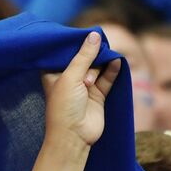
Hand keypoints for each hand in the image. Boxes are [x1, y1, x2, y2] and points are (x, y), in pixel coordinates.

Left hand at [43, 32, 120, 148]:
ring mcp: (85, 86)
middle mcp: (69, 78)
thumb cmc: (64, 107)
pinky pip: (108, 77)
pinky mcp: (98, 94)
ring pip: (97, 66)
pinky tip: (117, 61)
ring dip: (99, 67)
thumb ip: (84, 56)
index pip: (64, 52)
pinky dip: (112, 70)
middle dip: (89, 60)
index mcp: (54, 74)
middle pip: (84, 57)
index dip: (73, 44)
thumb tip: (94, 35)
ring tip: (91, 82)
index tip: (84, 35)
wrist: (74, 135)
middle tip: (84, 76)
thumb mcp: (71, 77)